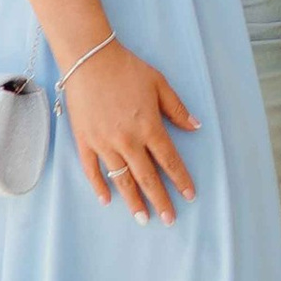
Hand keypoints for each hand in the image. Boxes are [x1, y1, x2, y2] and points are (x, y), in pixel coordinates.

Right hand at [62, 41, 200, 217]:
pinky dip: (99, 186)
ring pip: (121, 179)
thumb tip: (196, 127)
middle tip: (169, 220)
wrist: (89, 60)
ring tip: (143, 219)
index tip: (189, 196)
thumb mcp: (160, 84)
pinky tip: (107, 200)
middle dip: (160, 200)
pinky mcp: (85, 141)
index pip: (169, 160)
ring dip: (133, 201)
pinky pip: (92, 170)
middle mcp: (128, 140)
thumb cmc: (127, 69)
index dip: (181, 179)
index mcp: (149, 126)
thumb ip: (177, 109)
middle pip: (147, 177)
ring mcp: (104, 143)